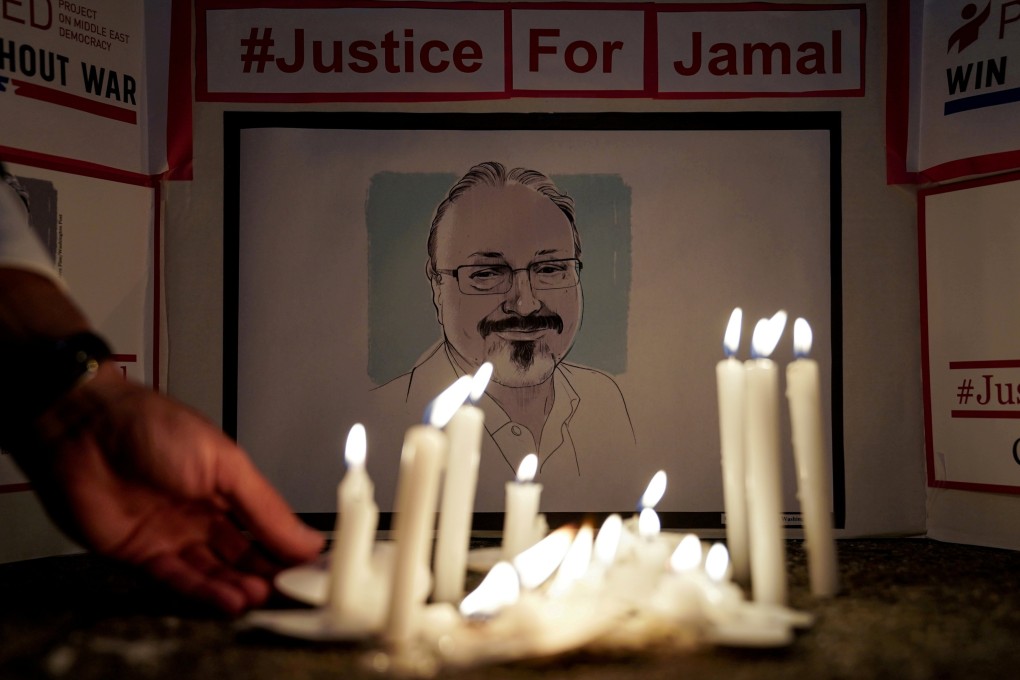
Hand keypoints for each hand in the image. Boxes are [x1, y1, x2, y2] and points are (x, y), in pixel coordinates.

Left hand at [16, 362, 323, 614]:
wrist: (84, 428)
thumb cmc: (149, 425)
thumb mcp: (226, 464)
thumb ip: (267, 508)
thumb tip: (305, 535)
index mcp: (227, 485)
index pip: (267, 525)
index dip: (289, 546)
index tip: (313, 566)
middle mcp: (201, 512)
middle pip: (243, 553)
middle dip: (268, 573)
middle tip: (292, 589)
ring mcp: (172, 534)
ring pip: (214, 571)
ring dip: (238, 586)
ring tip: (261, 597)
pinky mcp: (141, 553)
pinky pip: (178, 579)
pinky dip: (204, 591)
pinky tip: (228, 599)